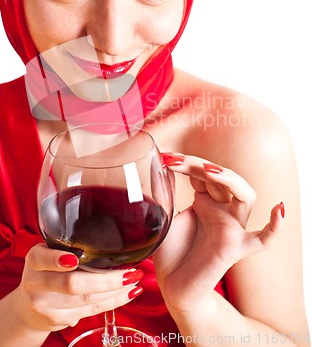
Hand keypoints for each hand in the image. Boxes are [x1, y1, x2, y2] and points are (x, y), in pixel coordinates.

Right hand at [13, 244, 142, 331]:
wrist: (29, 308)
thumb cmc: (46, 271)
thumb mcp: (47, 253)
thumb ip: (66, 245)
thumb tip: (108, 233)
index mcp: (34, 260)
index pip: (42, 258)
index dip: (57, 260)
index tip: (74, 259)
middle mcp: (36, 283)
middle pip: (71, 283)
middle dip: (105, 279)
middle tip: (129, 271)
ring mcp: (47, 306)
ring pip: (86, 299)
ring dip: (115, 290)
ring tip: (135, 278)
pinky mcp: (59, 320)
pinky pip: (92, 310)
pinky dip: (114, 301)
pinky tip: (129, 292)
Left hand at [153, 153, 283, 313]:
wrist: (172, 286)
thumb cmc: (170, 251)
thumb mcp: (165, 216)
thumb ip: (167, 193)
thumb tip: (162, 165)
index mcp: (205, 200)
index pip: (202, 172)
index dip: (186, 162)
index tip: (165, 157)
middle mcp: (221, 210)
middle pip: (220, 178)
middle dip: (199, 165)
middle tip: (175, 161)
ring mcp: (231, 227)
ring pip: (245, 197)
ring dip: (229, 179)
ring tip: (209, 170)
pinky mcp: (235, 248)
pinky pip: (262, 239)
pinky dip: (275, 227)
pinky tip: (279, 209)